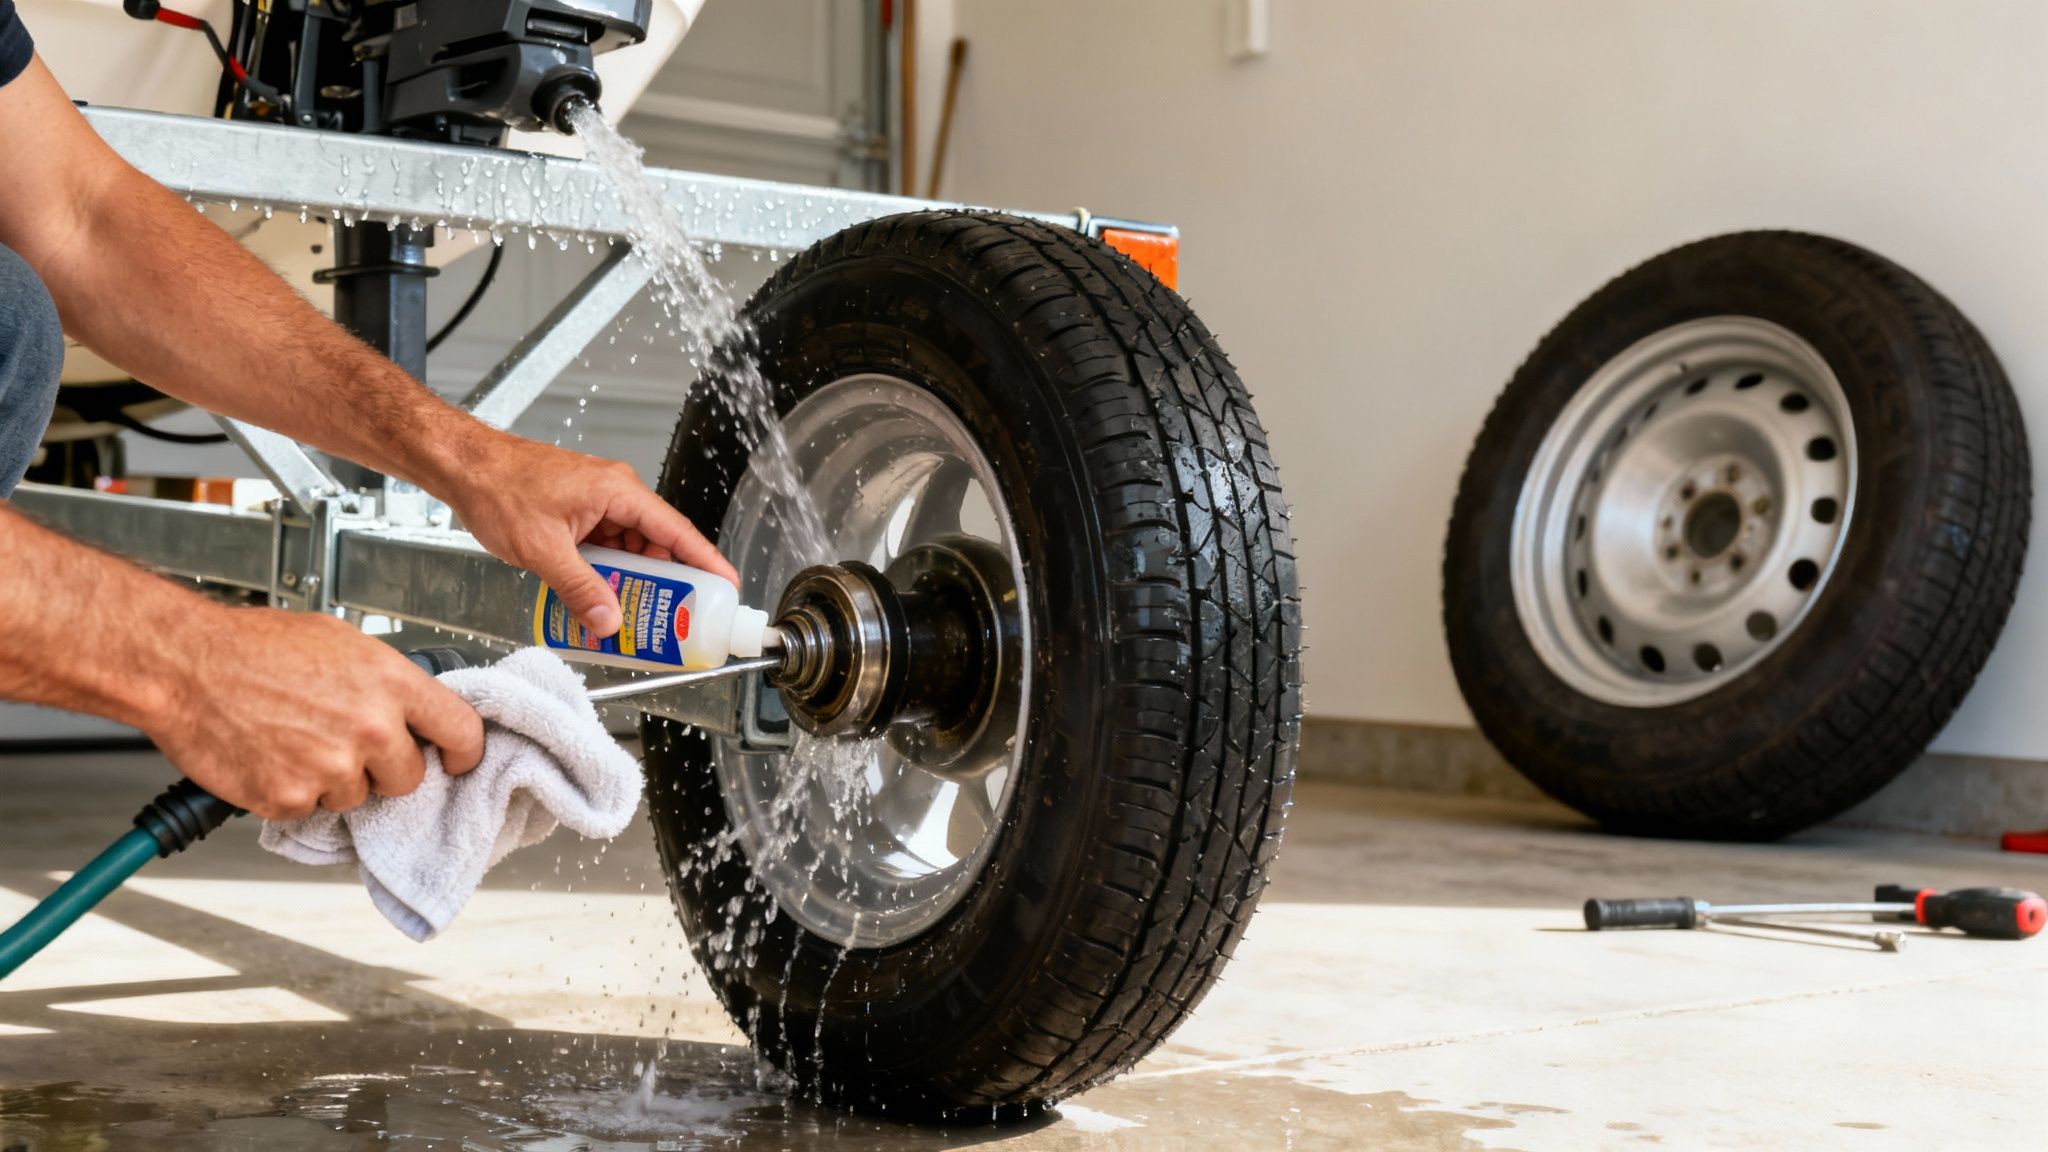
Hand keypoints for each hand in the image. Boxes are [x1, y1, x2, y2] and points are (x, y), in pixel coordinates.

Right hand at [145, 606, 485, 820]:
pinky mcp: (288, 798)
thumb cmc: (254, 646)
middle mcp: (369, 729)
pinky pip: (309, 809)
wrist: (184, 664)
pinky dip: (291, 792)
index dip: (463, 752)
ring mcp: (329, 768)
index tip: (457, 759)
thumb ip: (385, 681)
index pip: (462, 731)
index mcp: (390, 684)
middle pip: (409, 778)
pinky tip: (271, 756)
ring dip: (334, 779)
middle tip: (346, 743)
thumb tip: (410, 708)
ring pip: (357, 797)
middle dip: (384, 768)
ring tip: (296, 740)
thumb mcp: (342, 643)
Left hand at [445, 434, 736, 636]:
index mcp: (618, 492)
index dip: (706, 562)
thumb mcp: (543, 548)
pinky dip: (608, 575)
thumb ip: (578, 587)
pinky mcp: (580, 516)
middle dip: (667, 584)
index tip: (727, 588)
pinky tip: (601, 600)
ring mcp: (598, 505)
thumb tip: (608, 621)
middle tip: (676, 618)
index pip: (677, 531)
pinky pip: (607, 550)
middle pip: (658, 547)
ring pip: (631, 552)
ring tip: (636, 617)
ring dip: (633, 583)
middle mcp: (615, 495)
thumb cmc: (498, 486)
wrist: (463, 466)